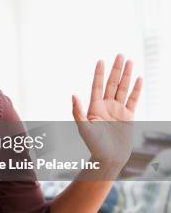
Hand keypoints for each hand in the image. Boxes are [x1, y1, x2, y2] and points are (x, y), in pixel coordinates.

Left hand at [71, 54, 142, 168]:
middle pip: (112, 84)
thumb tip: (73, 94)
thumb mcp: (83, 127)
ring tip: (130, 61)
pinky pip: (133, 99)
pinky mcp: (128, 116)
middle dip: (116, 69)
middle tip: (120, 55)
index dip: (99, 74)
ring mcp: (118, 110)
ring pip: (123, 89)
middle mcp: (106, 106)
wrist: (108, 158)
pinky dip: (136, 89)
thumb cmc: (94, 144)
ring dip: (126, 75)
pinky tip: (138, 78)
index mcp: (94, 107)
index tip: (101, 60)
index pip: (98, 86)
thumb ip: (78, 111)